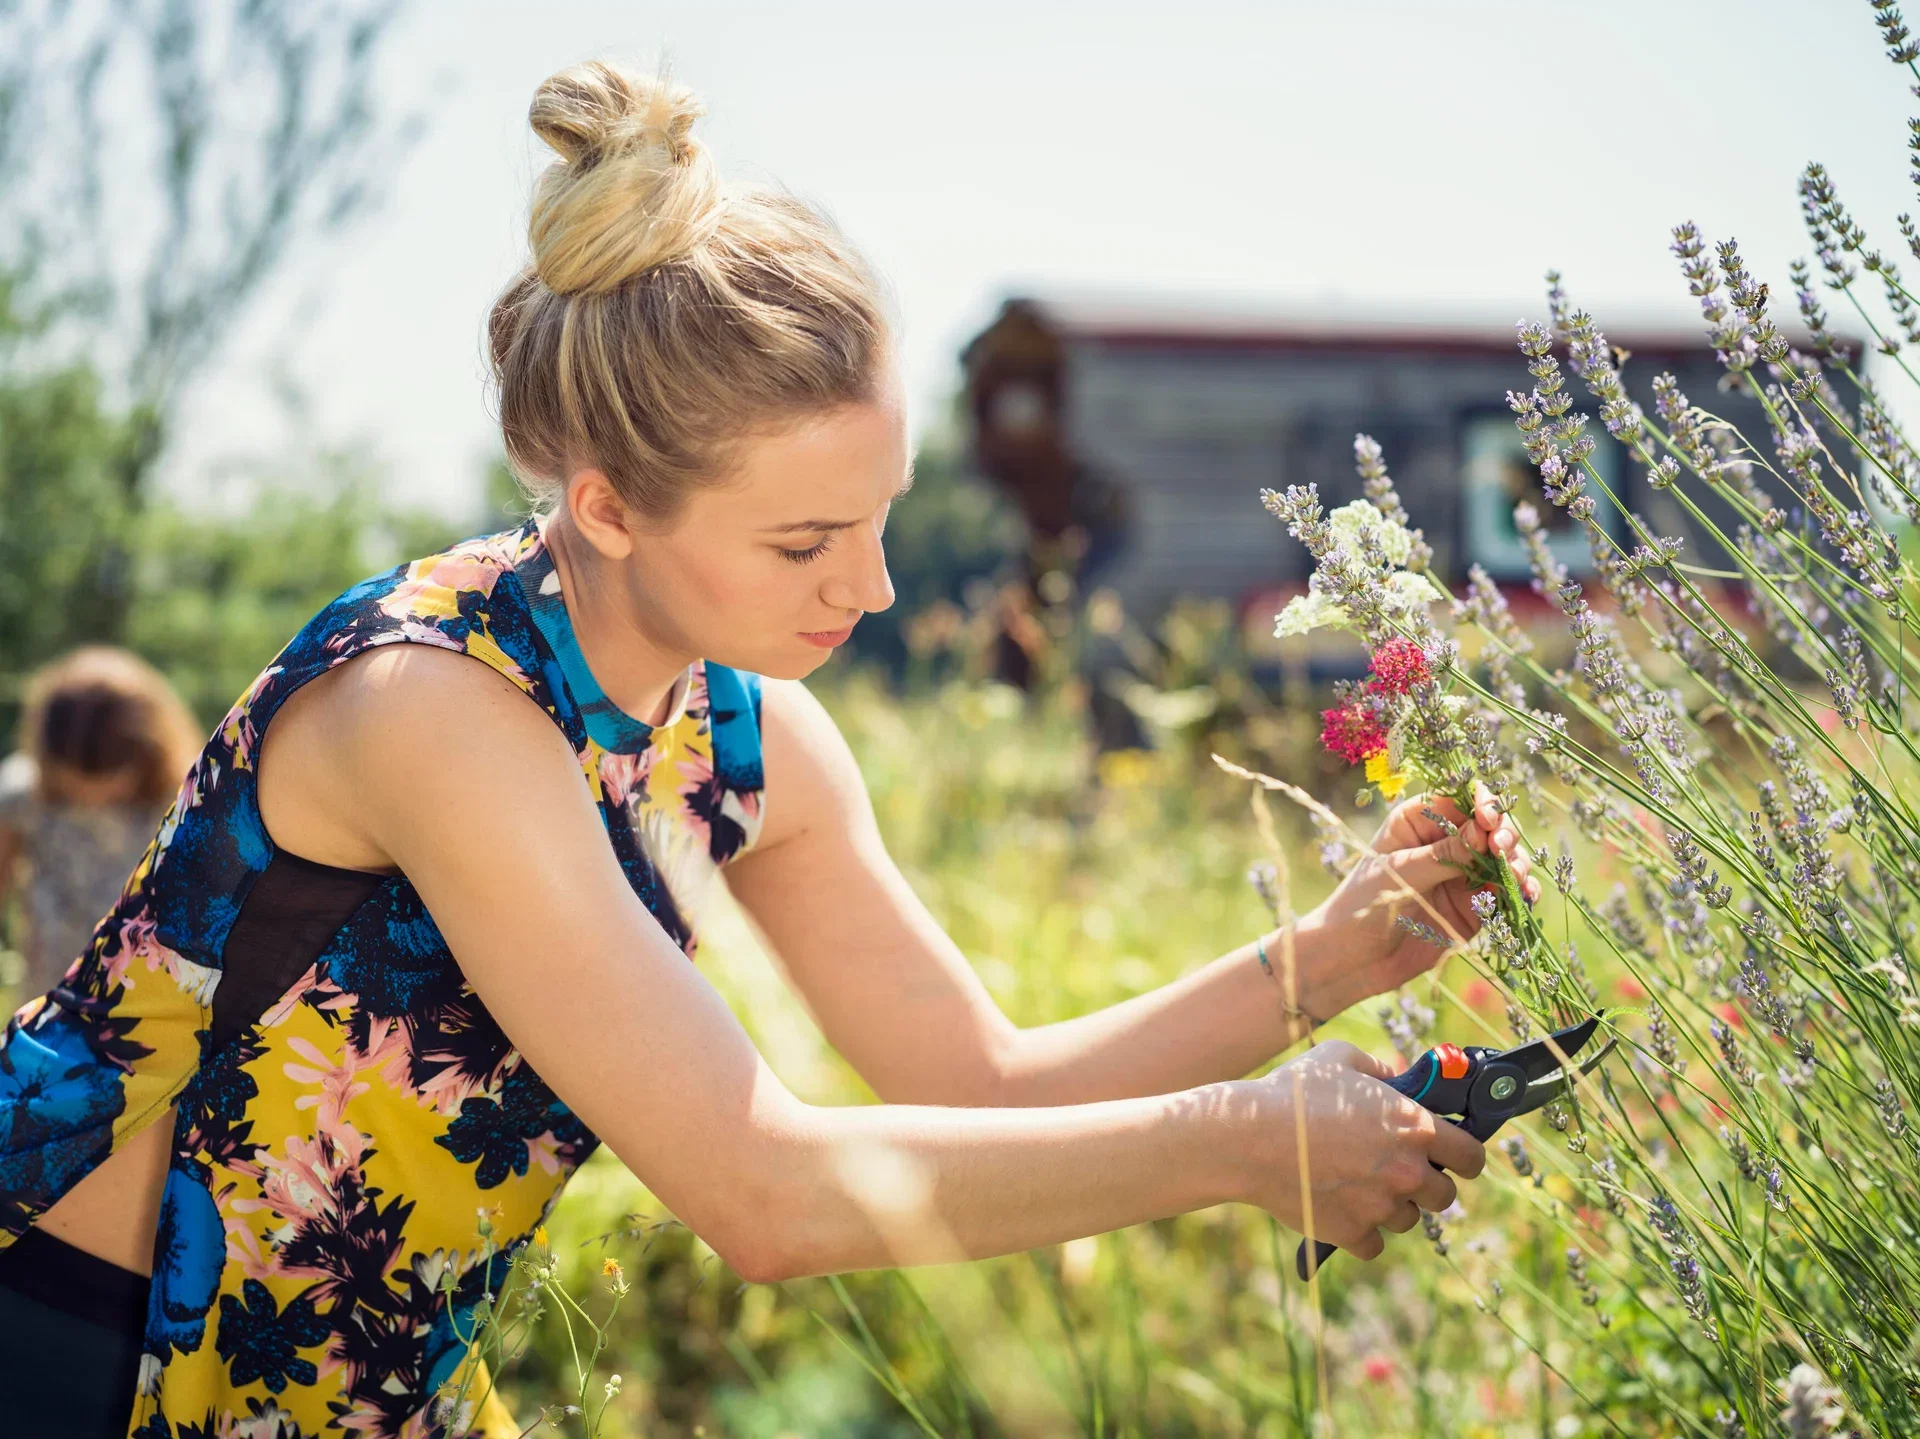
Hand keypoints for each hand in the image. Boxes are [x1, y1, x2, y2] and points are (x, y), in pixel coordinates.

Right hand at [1230, 1040, 1485, 1257]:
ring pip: (1407, 1220)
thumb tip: (1395, 1078)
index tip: (1452, 1158)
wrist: (1248, 1138)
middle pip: (1444, 1196)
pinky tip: (1339, 1208)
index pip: (1472, 1157)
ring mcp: (1382, 1206)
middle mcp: (1407, 1171)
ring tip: (1356, 1185)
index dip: (1465, 1157)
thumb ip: (1379, 1068)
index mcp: (1415, 1126)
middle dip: (1425, 1185)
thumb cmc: (1293, 1093)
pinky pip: (1373, 1244)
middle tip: (1397, 1172)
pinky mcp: (1353, 1233)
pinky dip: (1360, 1231)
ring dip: (1390, 1207)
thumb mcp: (1339, 1059)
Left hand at [1295, 782, 1537, 1019]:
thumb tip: (1484, 829)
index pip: (1458, 799)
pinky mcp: (1473, 906)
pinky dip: (1520, 891)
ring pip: (1502, 858)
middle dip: (1503, 834)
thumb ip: (1445, 854)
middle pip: (1488, 826)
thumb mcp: (1402, 874)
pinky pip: (1504, 892)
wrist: (1354, 958)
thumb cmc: (1364, 904)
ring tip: (1516, 876)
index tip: (1489, 820)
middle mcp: (1443, 842)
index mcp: (1417, 821)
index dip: (1481, 803)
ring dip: (1516, 863)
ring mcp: (1461, 874)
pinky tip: (1526, 895)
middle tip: (1502, 851)